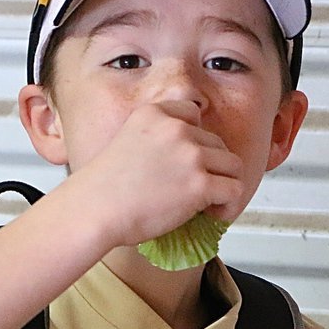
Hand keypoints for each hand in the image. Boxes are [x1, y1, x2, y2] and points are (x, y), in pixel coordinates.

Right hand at [73, 100, 244, 247]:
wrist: (94, 210)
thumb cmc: (101, 189)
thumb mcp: (125, 142)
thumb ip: (155, 140)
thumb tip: (180, 160)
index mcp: (155, 114)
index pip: (193, 115)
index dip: (195, 141)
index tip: (188, 160)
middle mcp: (176, 130)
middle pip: (216, 143)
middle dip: (211, 167)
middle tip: (198, 189)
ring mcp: (190, 156)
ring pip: (232, 165)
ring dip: (224, 184)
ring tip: (209, 203)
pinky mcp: (200, 184)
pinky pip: (234, 190)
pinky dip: (229, 204)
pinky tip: (214, 214)